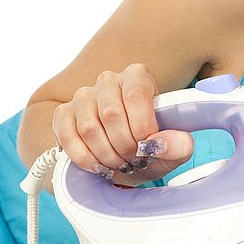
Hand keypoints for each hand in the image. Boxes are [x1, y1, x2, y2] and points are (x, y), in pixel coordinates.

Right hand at [52, 62, 193, 183]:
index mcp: (137, 77)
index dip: (142, 127)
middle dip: (125, 146)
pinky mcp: (64, 114)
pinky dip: (84, 157)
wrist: (122, 158)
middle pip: (112, 113)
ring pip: (89, 127)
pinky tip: (98, 167)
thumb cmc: (148, 148)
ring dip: (106, 155)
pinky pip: (67, 136)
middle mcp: (108, 81)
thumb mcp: (172, 150)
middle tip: (134, 161)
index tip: (148, 148)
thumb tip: (163, 143)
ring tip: (120, 165)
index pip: (136, 94)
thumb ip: (179, 146)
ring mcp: (83, 96)